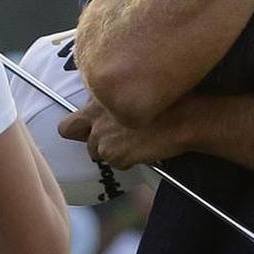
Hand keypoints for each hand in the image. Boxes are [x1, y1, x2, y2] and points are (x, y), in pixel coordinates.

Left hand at [57, 99, 187, 169]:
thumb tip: (111, 106)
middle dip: (83, 135)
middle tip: (105, 138)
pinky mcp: (116, 154)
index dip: (80, 121)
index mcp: (98, 97)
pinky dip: (128, 161)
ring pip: (97, 151)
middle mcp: (95, 116)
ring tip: (135, 142)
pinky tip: (144, 150)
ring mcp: (103, 137)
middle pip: (69, 131)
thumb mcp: (135, 90)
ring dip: (111, 150)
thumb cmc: (168, 101)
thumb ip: (114, 99)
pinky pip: (117, 163)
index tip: (92, 123)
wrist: (184, 118)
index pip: (71, 110)